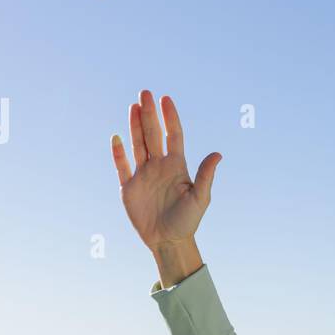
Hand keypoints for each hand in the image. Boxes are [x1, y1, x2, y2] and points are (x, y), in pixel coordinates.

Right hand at [111, 89, 220, 251]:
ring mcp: (143, 175)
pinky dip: (118, 153)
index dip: (170, 117)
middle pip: (153, 134)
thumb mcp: (200, 198)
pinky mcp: (129, 187)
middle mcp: (159, 166)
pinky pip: (122, 166)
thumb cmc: (188, 221)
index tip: (166, 98)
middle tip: (145, 92)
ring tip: (133, 106)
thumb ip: (206, 175)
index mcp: (177, 166)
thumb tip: (218, 154)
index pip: (173, 135)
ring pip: (138, 145)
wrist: (169, 241)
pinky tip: (116, 137)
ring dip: (134, 126)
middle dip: (149, 114)